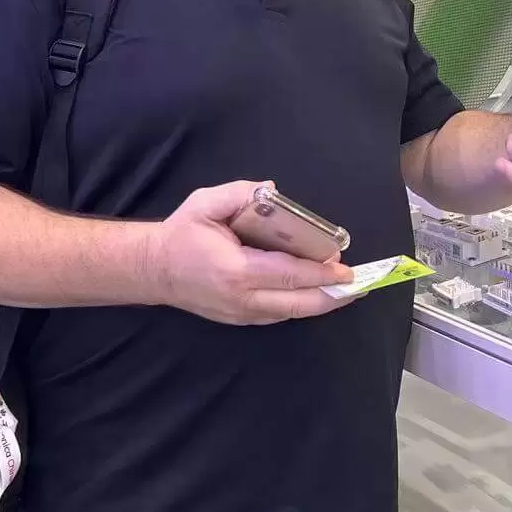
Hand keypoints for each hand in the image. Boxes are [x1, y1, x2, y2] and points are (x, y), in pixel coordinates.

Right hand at [148, 181, 353, 325]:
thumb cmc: (182, 234)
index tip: (345, 268)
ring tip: (345, 290)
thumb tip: (273, 191)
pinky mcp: (239, 319)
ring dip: (320, 303)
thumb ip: (239, 193)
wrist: (153, 269)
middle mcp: (242, 298)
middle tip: (358, 285)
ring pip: (290, 313)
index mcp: (236, 270)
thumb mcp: (205, 203)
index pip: (289, 275)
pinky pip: (278, 314)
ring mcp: (241, 314)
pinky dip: (300, 305)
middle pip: (298, 303)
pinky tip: (315, 295)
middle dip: (332, 296)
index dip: (320, 274)